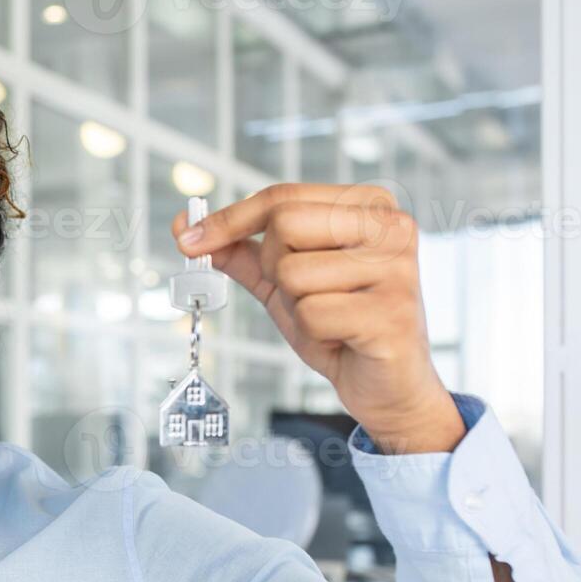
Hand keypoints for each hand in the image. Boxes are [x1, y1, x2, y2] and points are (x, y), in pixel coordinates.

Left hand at [173, 183, 464, 452]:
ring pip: (293, 273)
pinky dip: (313, 334)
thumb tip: (183, 227)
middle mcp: (393, 227)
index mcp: (370, 205)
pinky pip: (311, 314)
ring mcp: (397, 268)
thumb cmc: (336, 324)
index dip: (230, 219)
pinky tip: (341, 338)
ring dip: (296, 306)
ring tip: (329, 319)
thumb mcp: (283, 281)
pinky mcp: (391, 313)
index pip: (283, 197)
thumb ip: (241, 252)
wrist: (385, 384)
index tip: (189, 240)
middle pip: (285, 225)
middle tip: (303, 295)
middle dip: (274, 268)